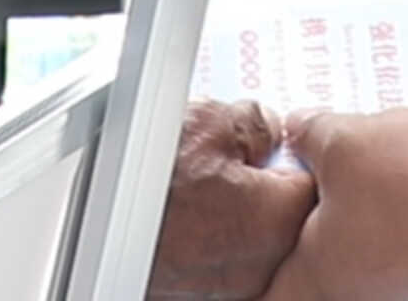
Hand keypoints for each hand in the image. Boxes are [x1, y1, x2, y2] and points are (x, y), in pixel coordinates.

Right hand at [148, 102, 315, 300]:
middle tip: (236, 169)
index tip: (279, 150)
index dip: (298, 159)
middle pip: (289, 217)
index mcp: (280, 216)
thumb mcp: (207, 123)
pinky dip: (214, 244)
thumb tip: (269, 129)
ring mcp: (232, 287)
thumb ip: (257, 123)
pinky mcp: (203, 297)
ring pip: (257, 244)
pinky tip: (188, 220)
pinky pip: (225, 264)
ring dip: (241, 221)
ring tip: (202, 195)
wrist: (90, 231)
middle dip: (271, 191)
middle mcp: (263, 262)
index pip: (318, 182)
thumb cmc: (144, 182)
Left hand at [260, 109, 407, 300]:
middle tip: (284, 173)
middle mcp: (357, 284)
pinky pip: (383, 222)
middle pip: (303, 256)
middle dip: (290, 214)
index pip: (262, 295)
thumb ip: (308, 135)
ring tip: (333, 149)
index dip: (242, 276)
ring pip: (345, 234)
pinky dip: (375, 193)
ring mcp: (395, 270)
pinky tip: (382, 152)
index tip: (228, 253)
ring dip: (337, 197)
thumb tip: (298, 130)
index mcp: (321, 274)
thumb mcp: (345, 139)